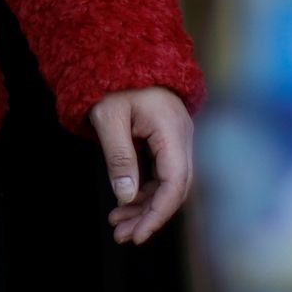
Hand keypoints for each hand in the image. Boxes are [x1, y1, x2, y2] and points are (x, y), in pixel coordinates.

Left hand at [89, 88, 195, 244]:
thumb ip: (119, 157)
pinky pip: (162, 174)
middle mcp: (182, 137)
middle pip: (175, 188)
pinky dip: (145, 192)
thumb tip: (126, 198)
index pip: (175, 182)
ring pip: (169, 184)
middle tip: (122, 236)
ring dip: (145, 207)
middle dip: (150, 216)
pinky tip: (125, 206)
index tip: (138, 235)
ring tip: (118, 226)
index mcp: (172, 129)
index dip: (159, 213)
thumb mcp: (108, 118)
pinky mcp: (168, 142)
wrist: (124, 55)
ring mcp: (177, 139)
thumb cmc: (113, 83)